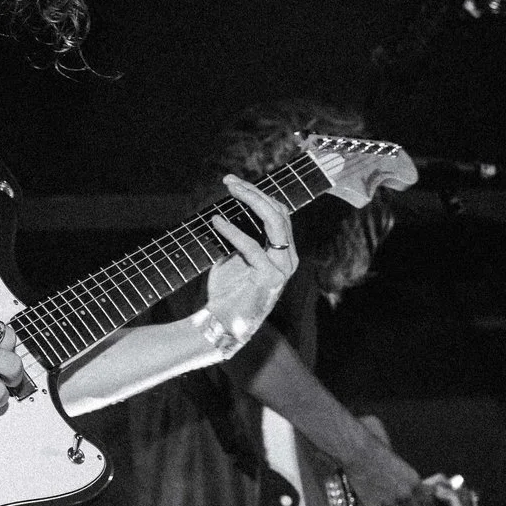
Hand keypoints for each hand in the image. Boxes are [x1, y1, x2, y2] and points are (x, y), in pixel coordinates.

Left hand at [198, 175, 299, 340]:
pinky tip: (216, 221)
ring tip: (230, 190)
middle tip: (230, 180)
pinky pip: (251, 247)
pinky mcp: (269, 278)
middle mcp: (289, 259)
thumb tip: (225, 207)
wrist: (221, 325)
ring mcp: (282, 269)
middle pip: (279, 212)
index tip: (234, 182)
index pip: (279, 213)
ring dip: (250, 200)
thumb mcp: (233, 257)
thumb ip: (237, 236)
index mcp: (284, 253)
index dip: (258, 194)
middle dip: (254, 191)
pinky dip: (232, 231)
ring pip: (273, 222)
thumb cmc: (226, 292)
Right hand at [345, 442, 422, 505]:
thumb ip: (403, 477)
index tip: (412, 504)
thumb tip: (402, 487)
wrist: (359, 452)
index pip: (424, 500)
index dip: (417, 503)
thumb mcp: (397, 462)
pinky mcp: (374, 505)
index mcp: (414, 480)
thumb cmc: (377, 451)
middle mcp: (405, 493)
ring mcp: (390, 501)